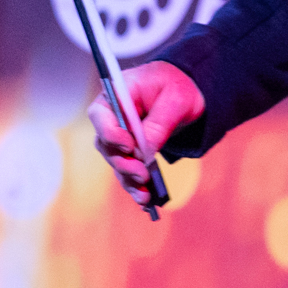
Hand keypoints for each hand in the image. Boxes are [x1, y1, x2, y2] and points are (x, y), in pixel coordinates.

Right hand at [87, 61, 205, 209]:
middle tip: (142, 173)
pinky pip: (129, 172)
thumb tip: (146, 151)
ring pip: (117, 163)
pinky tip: (147, 201)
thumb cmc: (178, 86)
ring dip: (129, 180)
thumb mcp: (176, 99)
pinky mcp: (131, 152)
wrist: (187, 92)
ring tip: (145, 195)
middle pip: (106, 144)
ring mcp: (121, 136)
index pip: (100, 114)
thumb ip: (159, 123)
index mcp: (117, 94)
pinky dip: (136, 186)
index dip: (110, 133)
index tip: (129, 146)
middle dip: (123, 162)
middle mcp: (113, 117)